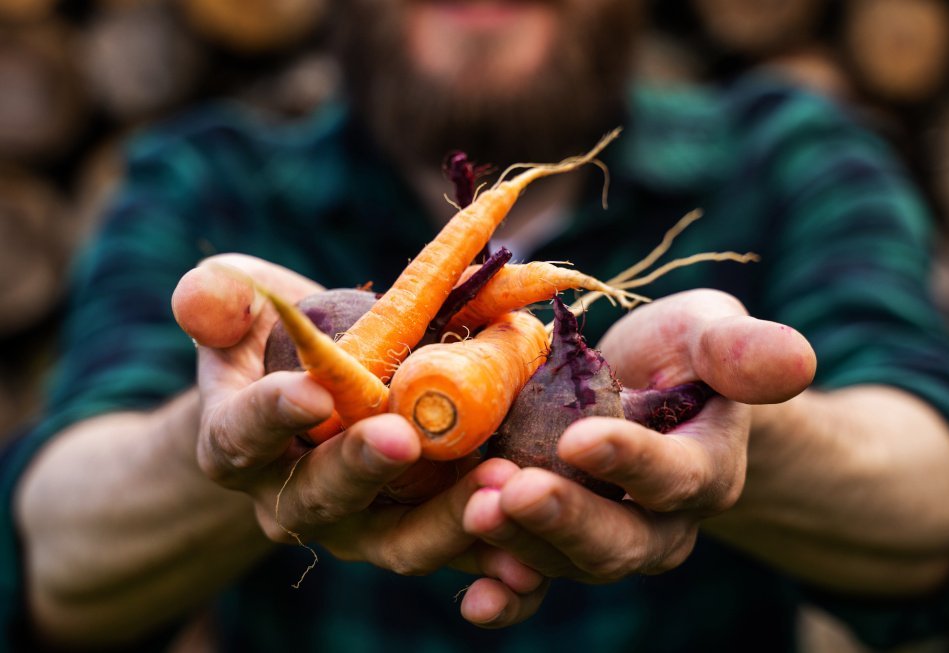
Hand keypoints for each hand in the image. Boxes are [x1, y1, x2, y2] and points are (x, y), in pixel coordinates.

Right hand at [171, 254, 546, 619]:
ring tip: (499, 485)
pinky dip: (491, 565)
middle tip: (404, 437)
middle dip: (363, 468)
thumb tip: (202, 302)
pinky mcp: (418, 533)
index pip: (241, 435)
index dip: (270, 416)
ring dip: (446, 522)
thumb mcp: (239, 308)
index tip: (310, 393)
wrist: (318, 399)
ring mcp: (360, 526)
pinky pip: (454, 557)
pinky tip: (530, 558)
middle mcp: (294, 499)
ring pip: (396, 542)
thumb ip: (217, 301)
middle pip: (323, 496)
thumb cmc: (275, 344)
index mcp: (240, 443)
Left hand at [462, 289, 815, 591]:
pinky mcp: (561, 545)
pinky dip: (508, 596)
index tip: (580, 439)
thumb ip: (739, 349)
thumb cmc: (681, 355)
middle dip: (566, 521)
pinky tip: (473, 600)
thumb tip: (795, 360)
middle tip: (513, 492)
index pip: (674, 476)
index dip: (631, 462)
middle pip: (621, 542)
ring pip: (570, 561)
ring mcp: (610, 540)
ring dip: (522, 543)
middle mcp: (662, 522)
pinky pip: (537, 583)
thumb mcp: (709, 332)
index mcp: (706, 468)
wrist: (648, 391)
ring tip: (476, 508)